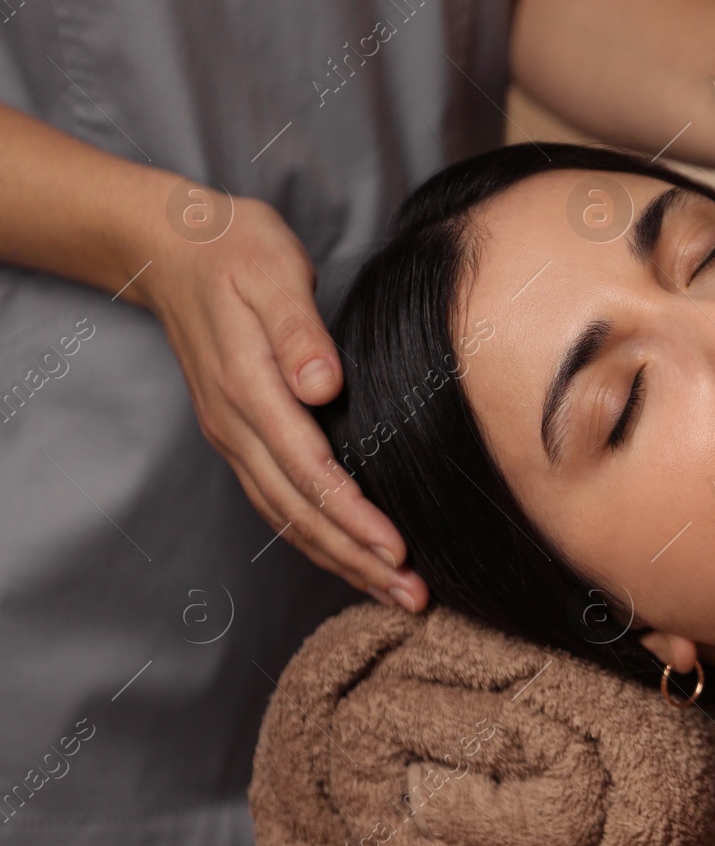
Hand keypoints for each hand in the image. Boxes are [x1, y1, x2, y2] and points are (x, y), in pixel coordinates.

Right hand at [125, 189, 427, 610]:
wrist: (169, 247)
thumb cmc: (235, 251)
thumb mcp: (272, 271)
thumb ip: (298, 331)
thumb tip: (324, 386)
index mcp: (249, 389)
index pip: (310, 471)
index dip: (355, 517)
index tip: (399, 552)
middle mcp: (237, 424)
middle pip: (300, 512)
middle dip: (357, 560)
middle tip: (414, 599)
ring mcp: (233, 434)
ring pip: (287, 516)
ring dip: (340, 559)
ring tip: (393, 593)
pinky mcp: (238, 434)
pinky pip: (278, 500)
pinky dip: (315, 536)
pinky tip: (349, 554)